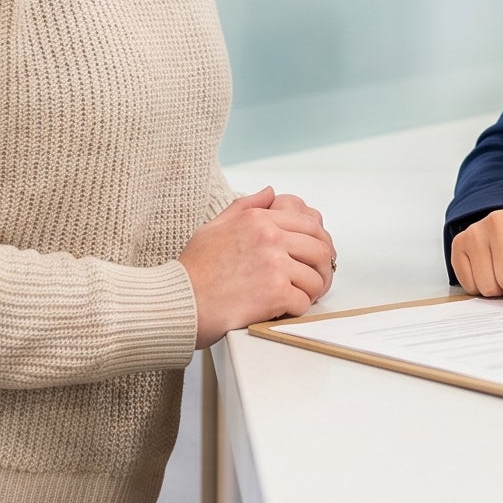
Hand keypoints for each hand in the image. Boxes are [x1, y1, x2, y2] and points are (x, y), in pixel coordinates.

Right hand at [180, 187, 336, 346]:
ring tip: (299, 297)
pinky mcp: (275, 292)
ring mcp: (274, 264)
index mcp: (258, 219)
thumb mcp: (215, 226)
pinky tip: (283, 309)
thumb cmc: (194, 270)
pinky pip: (304, 302)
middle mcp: (269, 237)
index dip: (319, 241)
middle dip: (322, 267)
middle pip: (320, 249)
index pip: (308, 223)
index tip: (314, 256)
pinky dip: (297, 309)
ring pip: (316, 277)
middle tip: (315, 280)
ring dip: (311, 291)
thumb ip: (245, 206)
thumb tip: (269, 192)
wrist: (180, 301)